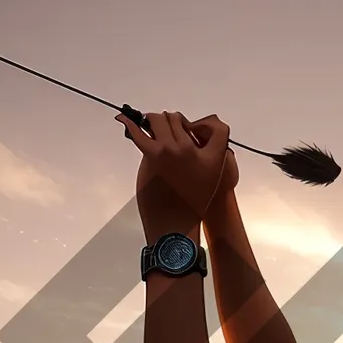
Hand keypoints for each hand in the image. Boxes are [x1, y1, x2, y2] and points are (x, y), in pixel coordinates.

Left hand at [118, 110, 230, 228]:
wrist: (175, 223)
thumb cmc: (191, 206)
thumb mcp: (211, 180)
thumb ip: (207, 158)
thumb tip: (190, 140)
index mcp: (213, 156)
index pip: (218, 127)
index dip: (204, 125)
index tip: (192, 130)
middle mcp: (191, 148)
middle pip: (177, 119)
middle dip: (171, 123)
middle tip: (166, 135)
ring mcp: (169, 149)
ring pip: (158, 120)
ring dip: (152, 123)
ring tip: (148, 129)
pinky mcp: (151, 155)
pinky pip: (139, 132)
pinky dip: (130, 123)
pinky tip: (124, 119)